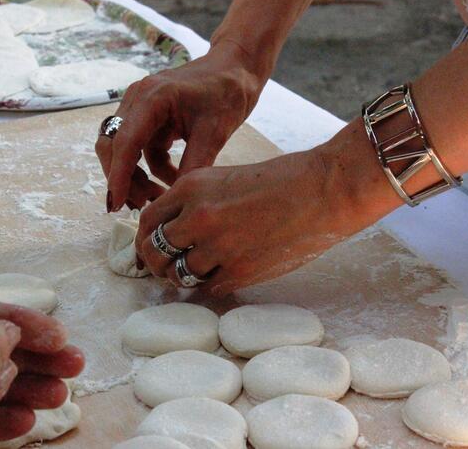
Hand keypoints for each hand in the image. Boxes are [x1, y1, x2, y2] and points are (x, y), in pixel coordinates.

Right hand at [96, 42, 265, 211]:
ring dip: (135, 176)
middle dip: (122, 178)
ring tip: (156, 198)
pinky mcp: (148, 118)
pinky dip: (151, 169)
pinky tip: (171, 180)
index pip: (125, 142)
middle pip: (112, 146)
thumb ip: (193, 165)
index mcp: (152, 96)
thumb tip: (175, 200)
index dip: (118, 176)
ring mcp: (140, 108)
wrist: (236, 68)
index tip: (116, 203)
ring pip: (123, 151)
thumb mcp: (215, 132)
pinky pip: (140, 150)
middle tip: (142, 205)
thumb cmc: (228, 91)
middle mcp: (138, 99)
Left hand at [135, 148, 365, 296]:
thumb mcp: (224, 179)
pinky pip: (209, 288)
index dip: (144, 238)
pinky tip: (226, 273)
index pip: (147, 220)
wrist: (324, 191)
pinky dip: (213, 284)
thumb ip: (194, 202)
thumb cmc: (280, 180)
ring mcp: (218, 247)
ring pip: (180, 274)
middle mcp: (198, 216)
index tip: (149, 246)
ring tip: (199, 271)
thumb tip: (172, 230)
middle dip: (156, 263)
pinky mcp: (240, 271)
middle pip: (155, 252)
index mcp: (191, 187)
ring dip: (184, 277)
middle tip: (167, 267)